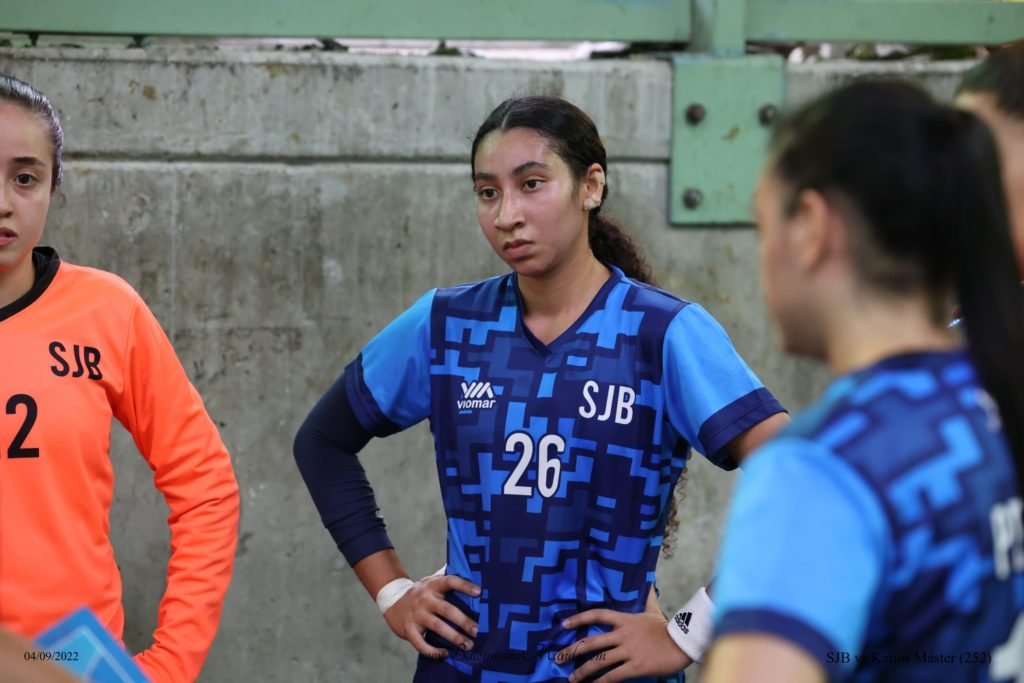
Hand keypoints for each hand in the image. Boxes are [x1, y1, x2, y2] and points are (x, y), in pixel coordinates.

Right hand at [382, 574, 480, 657]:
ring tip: (467, 645)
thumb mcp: (432, 583)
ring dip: (454, 637)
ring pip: (437, 626)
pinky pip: (421, 643)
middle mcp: (424, 599)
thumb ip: (448, 583)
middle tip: (477, 630)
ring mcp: (416, 614)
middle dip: (463, 621)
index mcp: (433, 585)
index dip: (464, 585)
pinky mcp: (409, 629)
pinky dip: (434, 650)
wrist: (392, 601)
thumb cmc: (421, 594)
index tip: (479, 592)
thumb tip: (476, 583)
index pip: (449, 581)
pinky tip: (445, 653)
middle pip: (447, 609)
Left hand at [557, 597, 691, 682]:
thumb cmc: (667, 628)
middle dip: (573, 650)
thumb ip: (647, 598)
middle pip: (592, 642)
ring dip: (583, 671)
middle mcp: (623, 635)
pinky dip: (601, 682)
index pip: (598, 614)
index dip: (579, 618)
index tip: (564, 624)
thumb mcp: (654, 610)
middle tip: (558, 658)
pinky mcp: (635, 667)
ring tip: (572, 679)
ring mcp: (628, 651)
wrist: (683, 643)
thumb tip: (648, 582)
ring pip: (600, 661)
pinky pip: (614, 676)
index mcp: (625, 620)